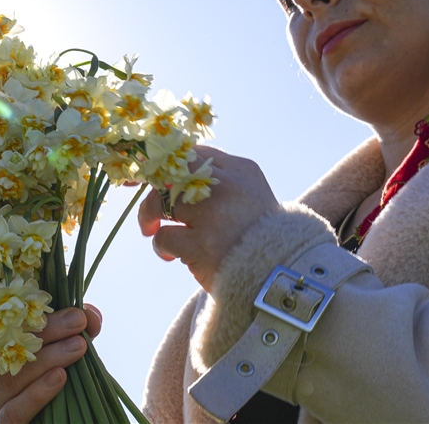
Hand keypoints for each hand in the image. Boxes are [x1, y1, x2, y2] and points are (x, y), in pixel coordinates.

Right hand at [0, 305, 101, 423]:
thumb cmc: (45, 396)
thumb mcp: (57, 362)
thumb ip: (70, 338)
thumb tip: (91, 315)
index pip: (8, 328)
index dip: (38, 315)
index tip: (72, 309)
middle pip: (9, 348)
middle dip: (48, 331)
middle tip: (78, 321)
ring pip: (12, 378)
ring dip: (48, 359)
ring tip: (78, 347)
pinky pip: (14, 411)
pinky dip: (37, 393)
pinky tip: (59, 377)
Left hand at [138, 146, 279, 292]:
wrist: (280, 276)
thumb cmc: (257, 236)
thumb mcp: (248, 195)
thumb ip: (217, 180)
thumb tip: (169, 174)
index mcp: (240, 170)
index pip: (191, 152)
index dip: (163, 164)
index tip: (147, 178)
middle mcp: (227, 186)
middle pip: (172, 171)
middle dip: (154, 188)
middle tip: (153, 208)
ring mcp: (215, 215)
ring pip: (161, 200)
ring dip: (151, 216)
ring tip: (154, 230)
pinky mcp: (203, 245)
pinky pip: (163, 236)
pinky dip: (160, 246)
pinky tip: (170, 255)